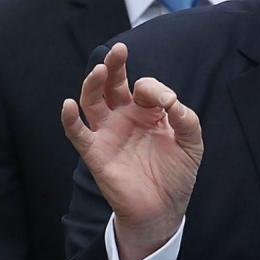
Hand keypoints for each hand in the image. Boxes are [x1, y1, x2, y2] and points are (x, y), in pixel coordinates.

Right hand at [61, 42, 203, 259]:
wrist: (163, 208)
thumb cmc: (177, 173)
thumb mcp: (191, 142)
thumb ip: (186, 118)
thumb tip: (171, 100)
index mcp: (148, 111)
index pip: (145, 87)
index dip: (154, 88)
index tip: (167, 102)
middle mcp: (125, 117)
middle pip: (113, 84)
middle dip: (114, 65)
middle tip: (118, 51)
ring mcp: (108, 133)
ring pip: (92, 101)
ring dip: (92, 84)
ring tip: (99, 70)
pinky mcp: (96, 153)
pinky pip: (78, 133)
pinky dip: (70, 120)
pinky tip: (68, 105)